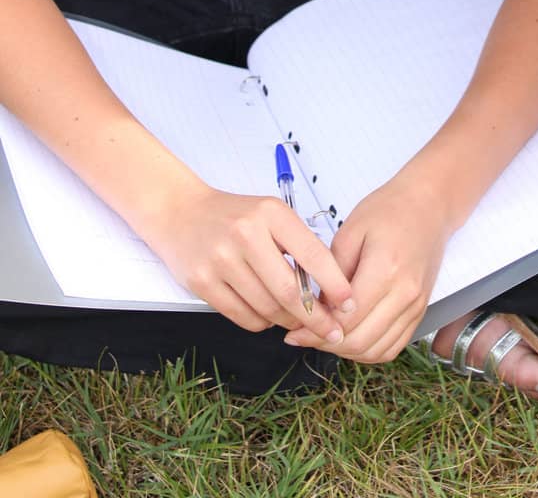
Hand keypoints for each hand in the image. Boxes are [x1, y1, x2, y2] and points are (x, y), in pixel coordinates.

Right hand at [141, 184, 355, 339]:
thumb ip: (297, 245)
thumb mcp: (271, 215)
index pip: (312, 254)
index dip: (335, 285)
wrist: (181, 212)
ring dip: (287, 321)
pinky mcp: (202, 282)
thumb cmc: (236, 217)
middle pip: (289, 291)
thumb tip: (329, 290)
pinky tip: (266, 314)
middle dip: (315, 318)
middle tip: (332, 331)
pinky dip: (261, 322)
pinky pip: (243, 316)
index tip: (350, 304)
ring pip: (266, 308)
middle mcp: (246, 234)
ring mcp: (221, 259)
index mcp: (271, 213)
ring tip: (294, 318)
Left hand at [280, 172, 450, 361]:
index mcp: (385, 269)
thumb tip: (317, 308)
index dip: (315, 331)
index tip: (295, 332)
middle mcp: (405, 293)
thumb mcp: (350, 231)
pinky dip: (369, 351)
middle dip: (326, 345)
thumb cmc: (388, 210)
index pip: (346, 319)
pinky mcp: (420, 310)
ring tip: (325, 338)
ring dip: (346, 351)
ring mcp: (416, 305)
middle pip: (360, 340)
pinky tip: (351, 338)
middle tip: (305, 336)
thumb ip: (332, 272)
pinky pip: (393, 347)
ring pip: (376, 350)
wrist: (428, 204)